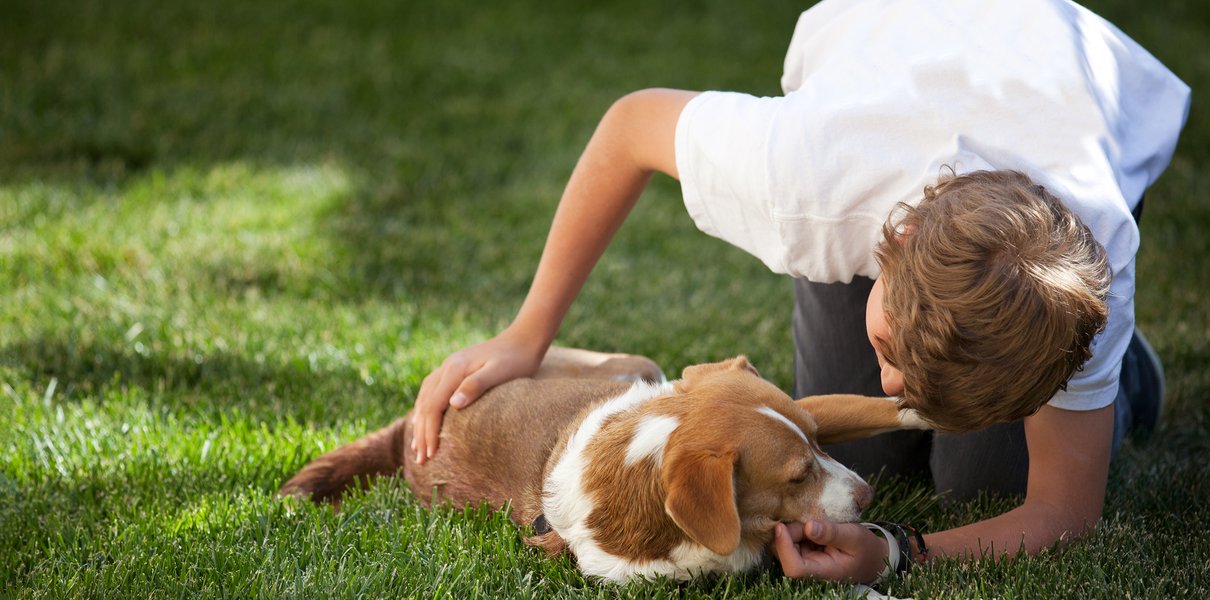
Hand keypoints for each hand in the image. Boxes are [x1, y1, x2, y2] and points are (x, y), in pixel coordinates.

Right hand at [410, 331, 544, 463]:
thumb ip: (476, 386)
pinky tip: (425, 420)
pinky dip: (425, 409)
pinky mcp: (454, 369)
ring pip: (424, 398)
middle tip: (421, 460)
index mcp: (454, 369)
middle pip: (425, 404)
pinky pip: (431, 392)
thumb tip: (453, 404)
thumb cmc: (515, 360)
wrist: (523, 339)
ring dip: (419, 423)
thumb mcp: (499, 373)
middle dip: (421, 433)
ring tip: (417, 446)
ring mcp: (448, 366)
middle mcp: (446, 367)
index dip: (429, 432)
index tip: (431, 454)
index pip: (433, 406)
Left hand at [771, 520, 888, 582]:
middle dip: (789, 532)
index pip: (794, 568)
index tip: (781, 526)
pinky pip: (792, 540)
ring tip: (814, 519)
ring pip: (786, 545)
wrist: (873, 557)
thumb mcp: (854, 536)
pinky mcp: (805, 552)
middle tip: (807, 516)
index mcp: (822, 571)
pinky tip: (810, 521)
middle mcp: (810, 569)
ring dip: (794, 529)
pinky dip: (798, 528)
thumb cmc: (865, 548)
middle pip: (784, 553)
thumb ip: (832, 533)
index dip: (783, 548)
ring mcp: (806, 561)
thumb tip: (809, 527)